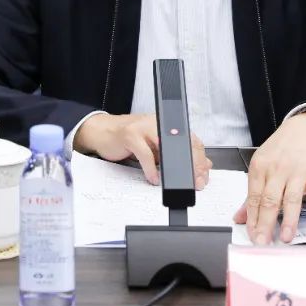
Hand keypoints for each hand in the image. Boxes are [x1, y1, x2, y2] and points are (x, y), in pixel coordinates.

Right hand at [73, 113, 211, 188]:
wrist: (101, 131)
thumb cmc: (128, 139)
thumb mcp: (156, 147)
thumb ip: (175, 154)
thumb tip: (202, 165)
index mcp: (166, 125)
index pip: (191, 141)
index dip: (200, 160)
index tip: (203, 176)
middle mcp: (158, 123)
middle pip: (183, 144)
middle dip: (193, 165)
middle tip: (196, 181)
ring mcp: (144, 128)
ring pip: (167, 148)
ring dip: (175, 168)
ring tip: (180, 181)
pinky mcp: (130, 135)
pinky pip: (145, 154)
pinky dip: (151, 169)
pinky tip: (154, 179)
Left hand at [233, 112, 305, 243]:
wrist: (304, 130)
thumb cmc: (281, 151)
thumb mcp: (262, 167)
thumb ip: (251, 195)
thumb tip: (240, 218)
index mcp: (260, 168)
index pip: (254, 198)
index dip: (252, 219)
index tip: (253, 236)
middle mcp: (277, 169)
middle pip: (270, 199)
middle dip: (266, 223)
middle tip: (263, 242)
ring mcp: (297, 170)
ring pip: (291, 197)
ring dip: (289, 220)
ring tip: (285, 237)